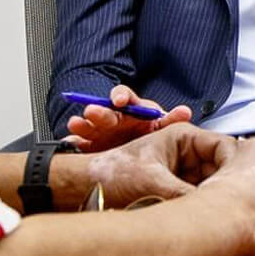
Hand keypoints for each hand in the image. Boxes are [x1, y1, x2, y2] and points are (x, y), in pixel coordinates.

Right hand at [65, 84, 191, 151]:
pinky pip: (79, 143)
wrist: (137, 159)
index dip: (122, 96)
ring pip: (89, 125)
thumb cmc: (149, 137)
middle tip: (92, 112)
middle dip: (99, 111)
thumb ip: (171, 121)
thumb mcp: (161, 129)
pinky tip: (69, 142)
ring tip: (75, 124)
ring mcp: (99, 132)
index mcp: (131, 110)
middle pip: (105, 111)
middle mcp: (113, 119)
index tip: (121, 100)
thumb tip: (185, 112)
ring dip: (82, 124)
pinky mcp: (89, 147)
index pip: (124, 96)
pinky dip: (73, 142)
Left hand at [86, 123, 235, 206]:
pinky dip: (198, 206)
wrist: (83, 187)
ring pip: (209, 183)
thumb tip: (214, 213)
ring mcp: (181, 168)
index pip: (223, 146)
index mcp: (182, 135)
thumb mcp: (154, 184)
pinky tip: (199, 218)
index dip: (233, 166)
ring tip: (214, 211)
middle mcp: (185, 150)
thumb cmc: (110, 173)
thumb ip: (186, 196)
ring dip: (210, 196)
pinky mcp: (174, 186)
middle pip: (219, 167)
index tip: (237, 187)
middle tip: (227, 203)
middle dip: (223, 183)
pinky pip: (196, 196)